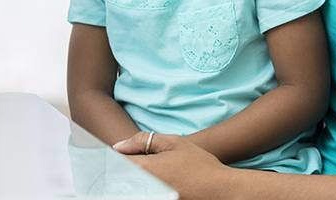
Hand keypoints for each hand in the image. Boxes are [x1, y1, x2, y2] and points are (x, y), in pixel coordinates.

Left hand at [113, 132, 232, 199]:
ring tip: (151, 172)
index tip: (116, 155)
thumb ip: (143, 140)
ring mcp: (153, 197)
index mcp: (146, 169)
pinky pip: (144, 192)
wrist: (223, 191)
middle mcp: (146, 188)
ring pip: (130, 188)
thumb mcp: (173, 142)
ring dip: (132, 180)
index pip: (115, 164)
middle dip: (122, 171)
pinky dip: (144, 186)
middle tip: (137, 165)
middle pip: (120, 179)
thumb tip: (118, 146)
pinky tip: (157, 181)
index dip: (113, 159)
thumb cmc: (200, 165)